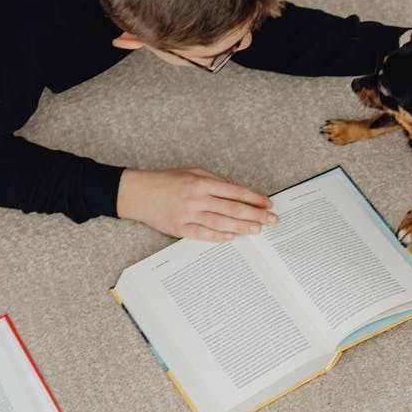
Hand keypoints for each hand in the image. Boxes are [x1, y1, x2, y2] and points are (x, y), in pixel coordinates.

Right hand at [117, 168, 277, 241]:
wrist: (139, 193)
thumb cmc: (167, 181)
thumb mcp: (192, 172)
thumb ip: (214, 181)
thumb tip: (236, 193)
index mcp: (202, 182)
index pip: (235, 192)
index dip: (254, 199)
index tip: (267, 204)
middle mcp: (198, 198)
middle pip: (233, 208)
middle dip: (256, 215)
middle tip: (272, 220)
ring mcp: (189, 214)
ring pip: (221, 223)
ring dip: (242, 227)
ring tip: (258, 230)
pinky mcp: (179, 228)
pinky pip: (202, 234)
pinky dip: (218, 237)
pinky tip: (231, 238)